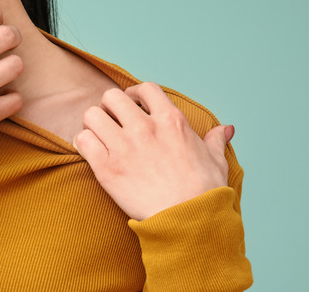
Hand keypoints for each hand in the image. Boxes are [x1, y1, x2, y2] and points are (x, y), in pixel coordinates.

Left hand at [73, 82, 231, 220]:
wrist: (187, 220)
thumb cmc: (203, 192)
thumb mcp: (215, 161)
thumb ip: (215, 140)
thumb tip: (226, 129)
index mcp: (170, 121)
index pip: (145, 89)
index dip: (135, 93)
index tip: (133, 104)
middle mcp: (144, 128)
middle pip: (111, 96)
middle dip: (109, 106)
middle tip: (111, 121)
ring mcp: (124, 146)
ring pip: (92, 115)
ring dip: (93, 124)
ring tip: (99, 136)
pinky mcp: (107, 167)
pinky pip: (82, 140)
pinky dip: (83, 143)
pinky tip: (91, 152)